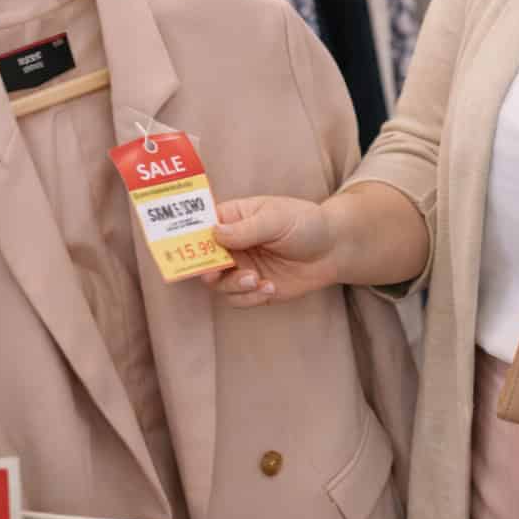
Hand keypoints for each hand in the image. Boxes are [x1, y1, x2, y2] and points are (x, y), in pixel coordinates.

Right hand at [200, 196, 340, 306]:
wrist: (333, 249)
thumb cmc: (305, 223)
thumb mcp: (277, 219)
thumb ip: (246, 228)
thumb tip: (214, 233)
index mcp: (232, 218)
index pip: (200, 226)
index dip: (187, 237)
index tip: (185, 249)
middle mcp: (230, 244)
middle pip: (201, 259)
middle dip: (206, 269)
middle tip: (216, 273)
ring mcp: (240, 267)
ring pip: (217, 284)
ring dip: (233, 285)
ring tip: (257, 279)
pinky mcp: (253, 288)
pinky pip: (237, 299)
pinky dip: (249, 298)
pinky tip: (270, 287)